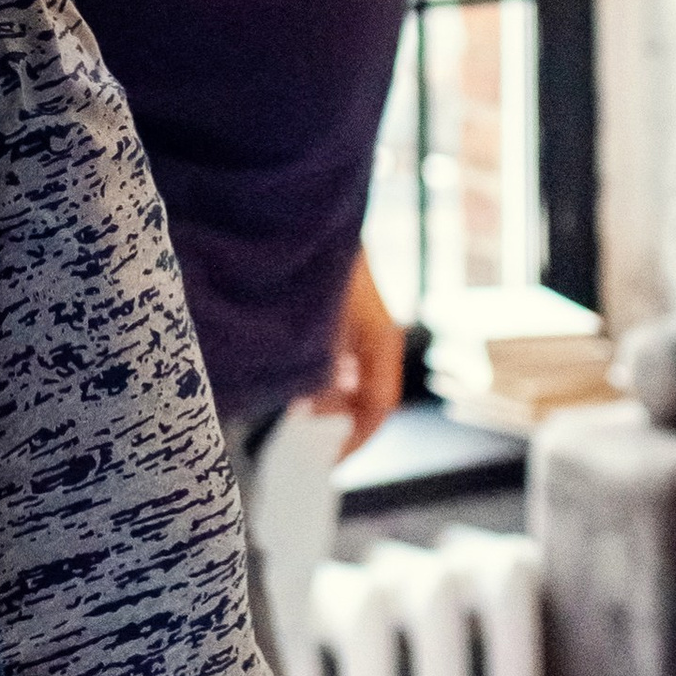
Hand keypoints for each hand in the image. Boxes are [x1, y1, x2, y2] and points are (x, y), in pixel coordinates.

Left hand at [310, 249, 405, 457]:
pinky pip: (341, 353)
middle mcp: (378, 331)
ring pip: (352, 372)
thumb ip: (320, 370)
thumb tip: (316, 407)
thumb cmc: (314, 263)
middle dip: (337, 413)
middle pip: (367, 391)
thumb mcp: (317, 325)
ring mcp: (363, 320)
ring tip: (294, 396)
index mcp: (381, 337)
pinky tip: (296, 366)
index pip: (380, 405)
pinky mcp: (346, 310)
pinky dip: (321, 369)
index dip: (358, 439)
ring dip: (326, 391)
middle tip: (302, 422)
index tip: (333, 463)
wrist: (303, 212)